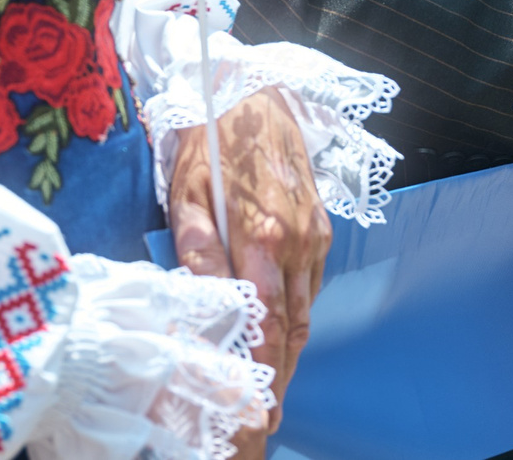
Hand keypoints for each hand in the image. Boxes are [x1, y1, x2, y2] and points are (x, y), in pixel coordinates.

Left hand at [168, 90, 328, 432]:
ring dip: (289, 351)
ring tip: (269, 389)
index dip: (261, 366)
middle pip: (292, 326)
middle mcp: (297, 241)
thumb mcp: (189, 192)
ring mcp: (315, 236)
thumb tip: (202, 298)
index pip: (265, 319)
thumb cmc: (214, 142)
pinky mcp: (323, 230)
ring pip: (305, 311)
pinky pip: (310, 286)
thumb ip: (197, 247)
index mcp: (262, 233)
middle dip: (279, 374)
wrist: (258, 95)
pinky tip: (280, 337)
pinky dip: (296, 317)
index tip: (251, 405)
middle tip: (262, 416)